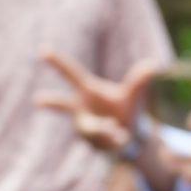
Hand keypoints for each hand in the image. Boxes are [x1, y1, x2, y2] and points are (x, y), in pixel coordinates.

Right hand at [36, 51, 160, 154]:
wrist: (129, 135)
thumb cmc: (125, 109)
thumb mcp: (133, 95)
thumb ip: (138, 82)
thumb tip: (153, 65)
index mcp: (87, 90)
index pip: (71, 73)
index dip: (57, 62)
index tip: (42, 50)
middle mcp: (79, 108)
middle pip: (62, 104)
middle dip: (51, 102)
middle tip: (37, 99)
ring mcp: (82, 125)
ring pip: (94, 127)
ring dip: (110, 129)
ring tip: (120, 130)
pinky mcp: (88, 141)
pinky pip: (103, 140)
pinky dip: (117, 139)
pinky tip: (121, 138)